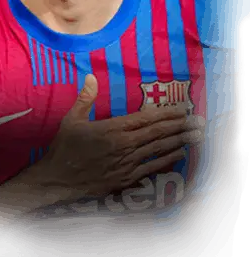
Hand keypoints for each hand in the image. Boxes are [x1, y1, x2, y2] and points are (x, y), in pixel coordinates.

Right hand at [40, 74, 204, 199]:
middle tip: (199, 121)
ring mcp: (127, 163)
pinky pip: (151, 167)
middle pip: (157, 133)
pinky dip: (166, 160)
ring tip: (196, 135)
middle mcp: (124, 145)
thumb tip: (92, 76)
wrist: (58, 179)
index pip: (144, 118)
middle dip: (180, 126)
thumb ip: (85, 98)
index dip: (166, 113)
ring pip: (158, 149)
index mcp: (112, 129)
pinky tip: (179, 154)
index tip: (182, 108)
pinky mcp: (126, 178)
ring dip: (179, 141)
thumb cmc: (64, 148)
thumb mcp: (71, 120)